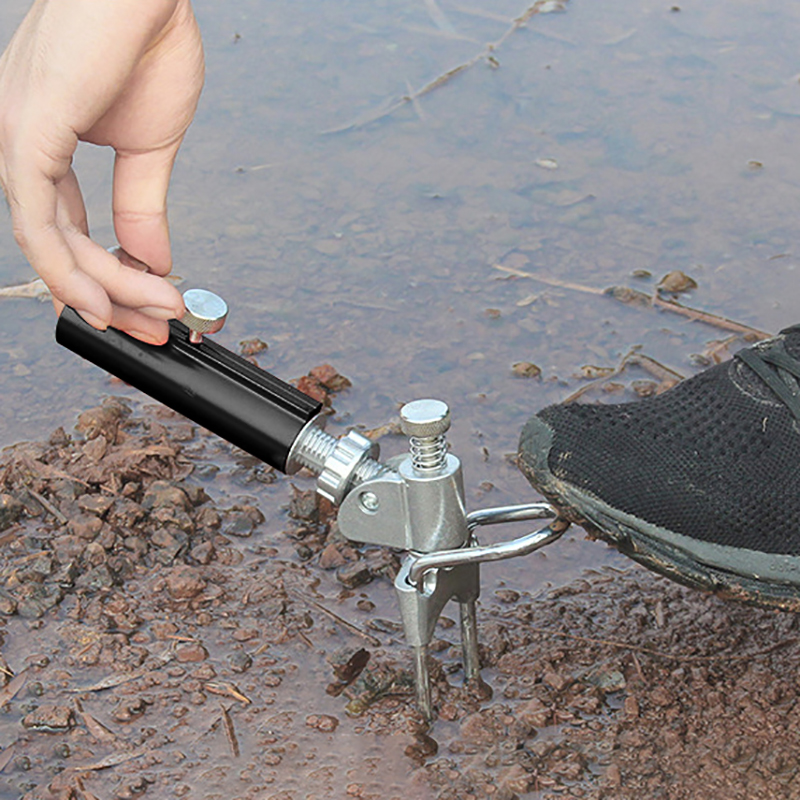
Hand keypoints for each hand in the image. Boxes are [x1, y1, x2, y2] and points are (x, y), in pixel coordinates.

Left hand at [0, 0, 203, 343]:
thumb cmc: (145, 44)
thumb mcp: (150, 148)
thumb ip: (143, 208)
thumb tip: (153, 261)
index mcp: (43, 144)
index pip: (65, 231)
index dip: (105, 279)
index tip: (147, 309)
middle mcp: (19, 146)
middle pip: (57, 247)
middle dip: (110, 297)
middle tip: (154, 326)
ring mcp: (17, 141)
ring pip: (50, 245)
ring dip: (105, 289)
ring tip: (154, 312)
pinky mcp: (28, 135)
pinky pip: (40, 223)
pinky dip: (74, 269)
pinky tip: (108, 297)